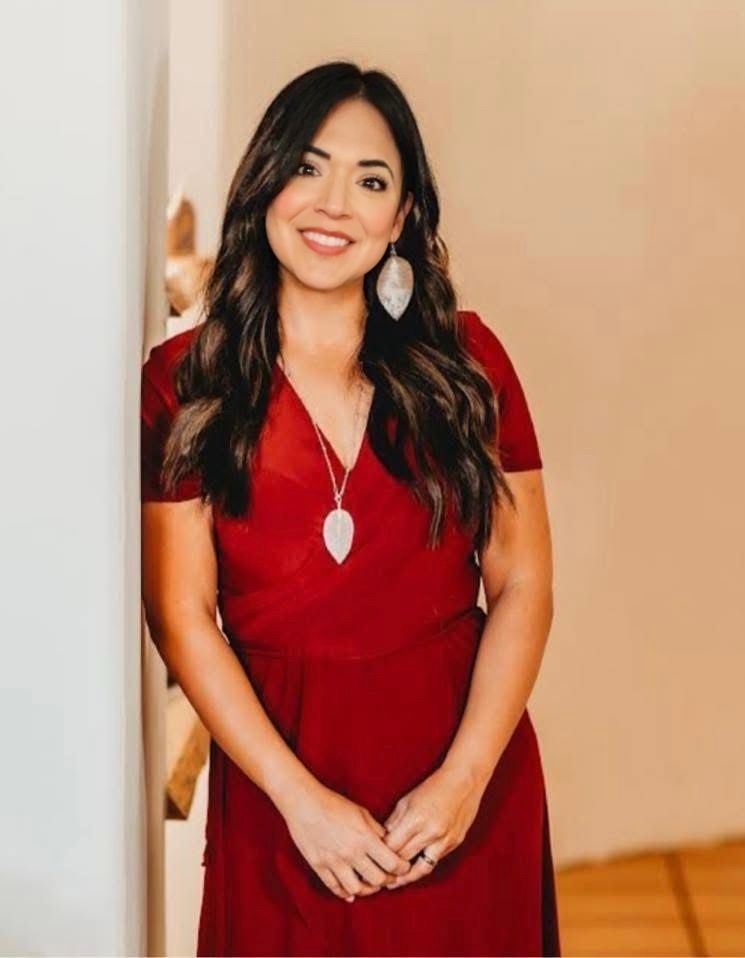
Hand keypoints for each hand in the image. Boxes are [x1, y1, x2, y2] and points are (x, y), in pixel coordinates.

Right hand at [281, 782, 412, 901]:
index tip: (403, 867)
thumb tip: (388, 843)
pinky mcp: (319, 866)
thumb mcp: (361, 812)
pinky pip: (335, 888)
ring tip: (369, 884)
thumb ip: (376, 830)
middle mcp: (351, 853)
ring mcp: (334, 862)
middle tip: (389, 877)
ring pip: (356, 889)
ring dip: (367, 889)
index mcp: (364, 837)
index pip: (391, 862)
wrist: (304, 803)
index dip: (401, 868)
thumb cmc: (333, 803)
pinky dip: (345, 893)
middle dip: (387, 880)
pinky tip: (350, 891)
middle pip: (377, 880)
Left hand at [381, 764, 485, 889]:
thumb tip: (381, 840)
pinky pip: (434, 861)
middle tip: (378, 874)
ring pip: (421, 869)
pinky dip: (423, 866)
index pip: (392, 846)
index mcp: (416, 819)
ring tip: (395, 883)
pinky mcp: (454, 844)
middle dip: (390, 868)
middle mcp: (431, 833)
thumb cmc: (433, 787)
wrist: (464, 781)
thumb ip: (394, 822)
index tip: (372, 859)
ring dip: (407, 877)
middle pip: (404, 859)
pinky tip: (413, 870)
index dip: (380, 854)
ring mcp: (445, 840)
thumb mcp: (407, 800)